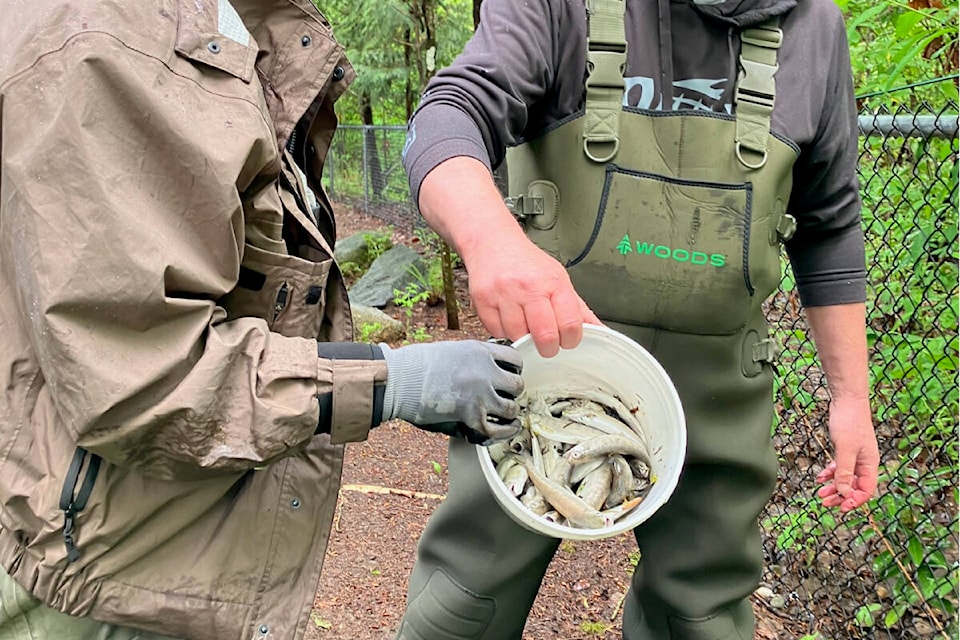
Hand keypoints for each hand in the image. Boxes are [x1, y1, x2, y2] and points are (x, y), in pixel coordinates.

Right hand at [380, 340, 523, 443]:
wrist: (397, 381)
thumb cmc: (417, 366)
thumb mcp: (453, 350)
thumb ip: (476, 359)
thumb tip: (493, 371)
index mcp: (480, 351)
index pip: (515, 359)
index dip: (513, 370)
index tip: (508, 376)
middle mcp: (485, 371)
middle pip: (516, 385)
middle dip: (511, 392)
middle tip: (502, 396)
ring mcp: (480, 396)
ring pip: (511, 408)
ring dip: (507, 412)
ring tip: (504, 414)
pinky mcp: (471, 418)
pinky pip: (500, 429)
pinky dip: (506, 431)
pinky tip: (508, 428)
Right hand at [464, 234, 601, 357]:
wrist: (492, 241)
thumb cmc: (526, 261)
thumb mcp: (558, 277)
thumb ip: (577, 308)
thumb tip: (599, 331)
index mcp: (553, 283)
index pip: (570, 324)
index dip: (571, 340)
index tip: (567, 341)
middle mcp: (528, 287)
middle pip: (545, 336)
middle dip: (548, 348)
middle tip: (547, 344)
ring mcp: (504, 294)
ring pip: (518, 337)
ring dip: (524, 339)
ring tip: (525, 325)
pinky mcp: (483, 301)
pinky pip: (497, 332)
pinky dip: (504, 332)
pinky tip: (508, 319)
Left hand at [815, 396, 879, 512]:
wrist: (847, 401)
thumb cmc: (849, 422)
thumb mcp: (845, 449)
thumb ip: (844, 471)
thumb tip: (844, 493)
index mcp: (870, 464)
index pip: (866, 490)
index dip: (854, 501)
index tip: (840, 507)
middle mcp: (864, 462)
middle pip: (854, 486)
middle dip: (840, 496)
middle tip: (824, 503)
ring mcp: (855, 456)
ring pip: (845, 478)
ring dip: (833, 486)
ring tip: (820, 493)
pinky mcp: (846, 449)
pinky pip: (839, 467)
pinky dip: (830, 473)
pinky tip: (820, 477)